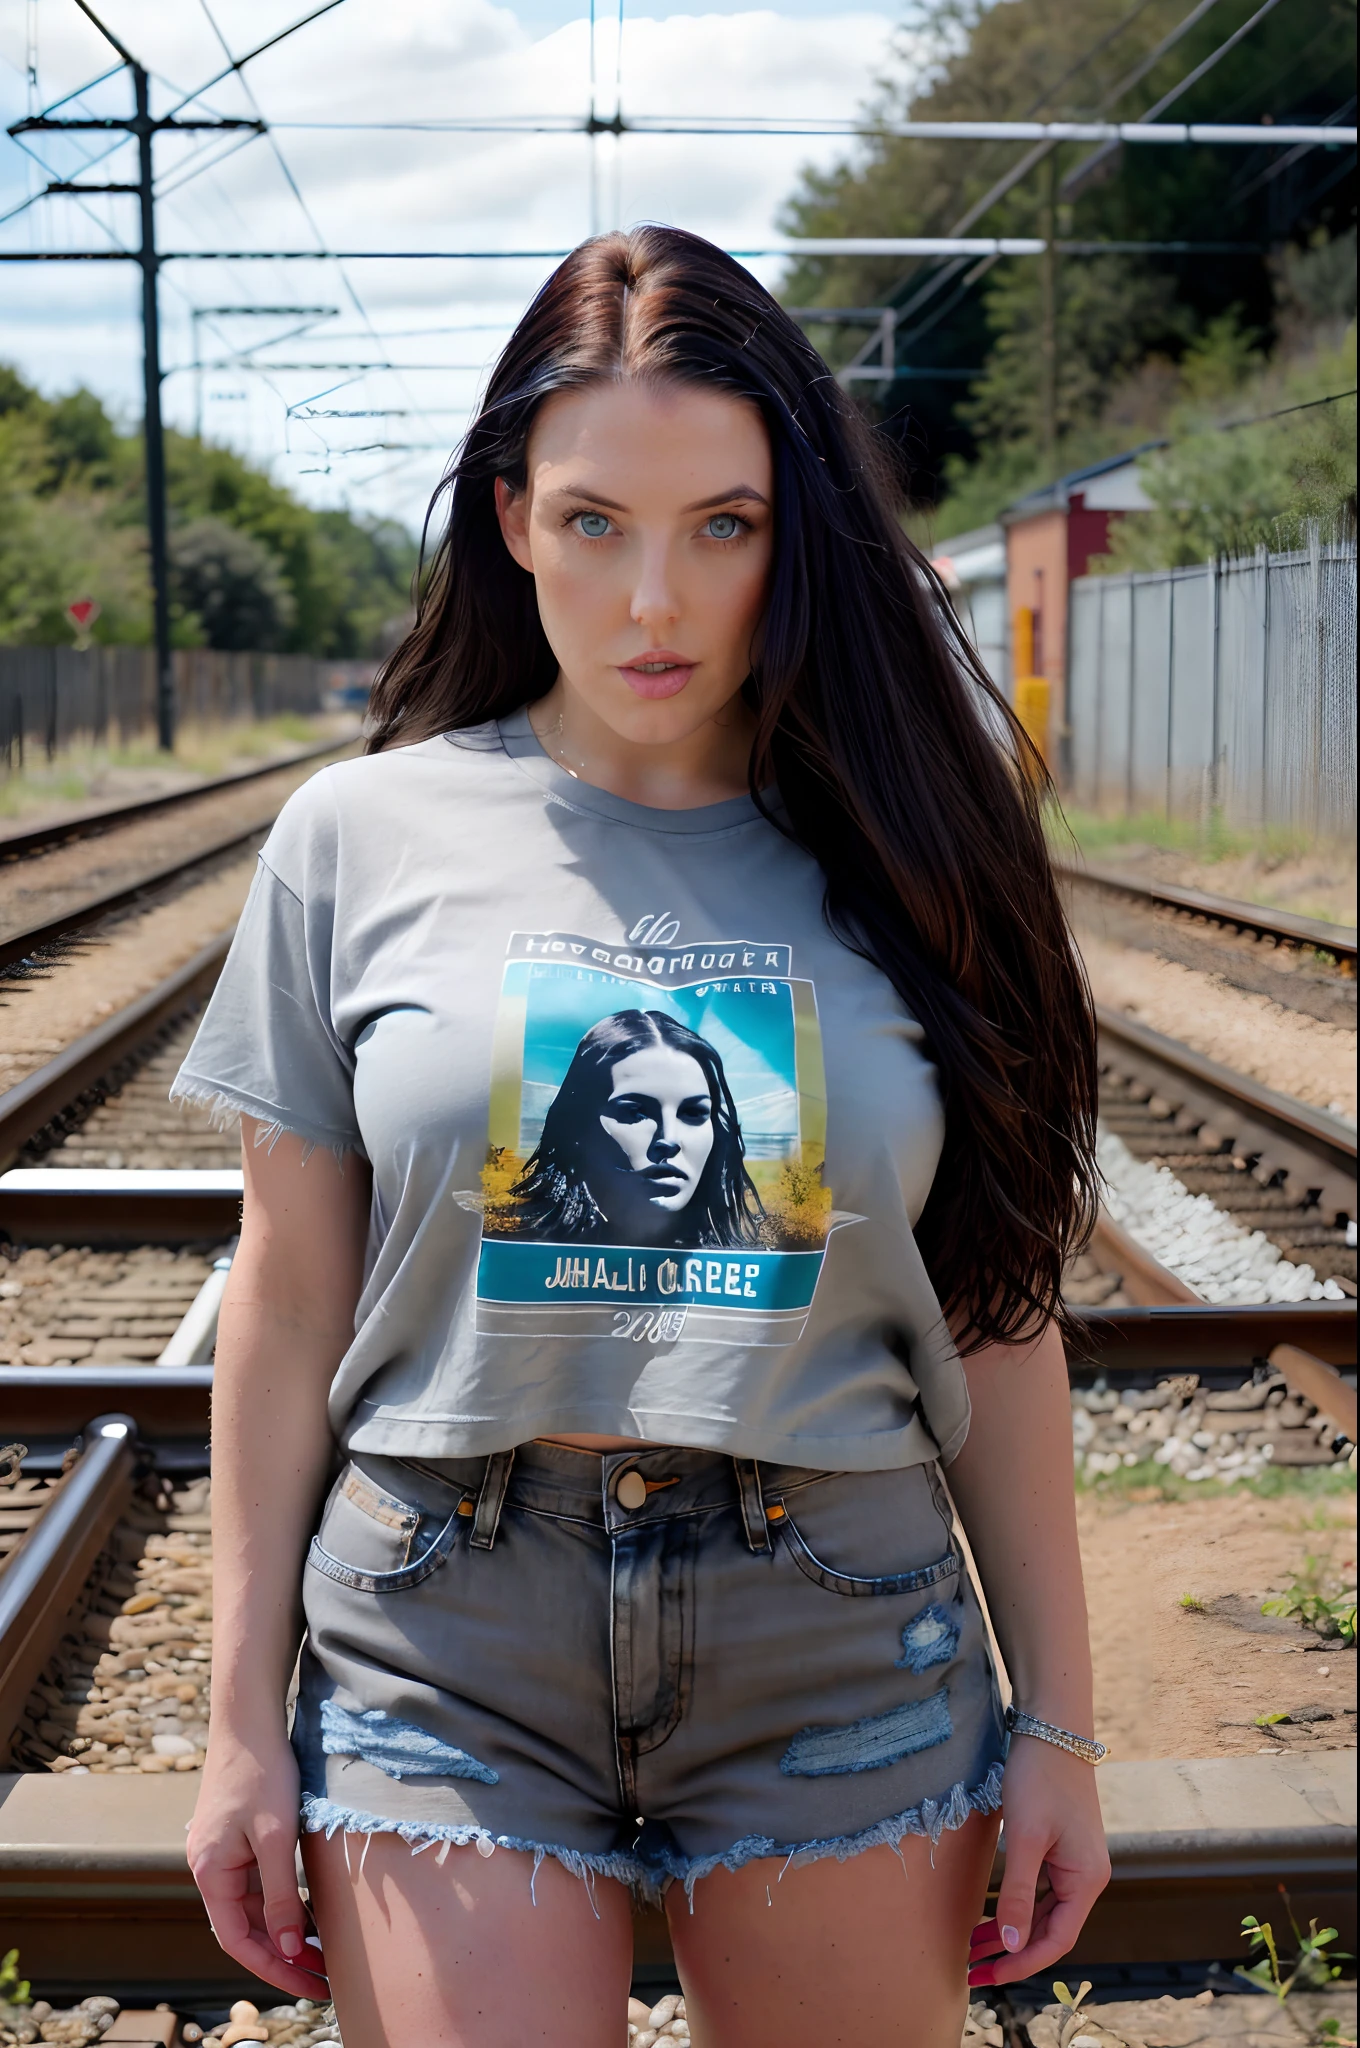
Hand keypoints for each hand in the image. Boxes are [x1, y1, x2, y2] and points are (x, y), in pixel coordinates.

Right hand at [187, 1727, 327, 1997]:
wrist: (250, 1719)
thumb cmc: (262, 1773)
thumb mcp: (276, 1837)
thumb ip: (281, 1896)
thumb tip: (286, 1949)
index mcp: (210, 1873)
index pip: (238, 1940)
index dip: (272, 1969)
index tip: (308, 1986)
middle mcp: (210, 1868)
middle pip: (245, 1928)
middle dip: (282, 1956)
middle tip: (322, 1979)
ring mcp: (223, 1853)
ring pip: (253, 1908)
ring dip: (283, 1932)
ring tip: (321, 1953)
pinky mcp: (238, 1839)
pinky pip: (259, 1884)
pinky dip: (282, 1903)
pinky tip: (309, 1913)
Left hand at [968, 1735, 1109, 1988]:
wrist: (1052, 1727)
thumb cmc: (1040, 1778)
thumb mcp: (1026, 1837)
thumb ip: (1020, 1892)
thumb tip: (1014, 1943)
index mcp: (1087, 1880)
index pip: (1057, 1940)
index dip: (1023, 1962)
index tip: (989, 1977)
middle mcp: (1088, 1876)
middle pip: (1051, 1930)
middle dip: (1012, 1951)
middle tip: (972, 1968)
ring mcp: (1077, 1861)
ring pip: (1045, 1911)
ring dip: (1013, 1930)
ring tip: (975, 1946)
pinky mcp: (1063, 1846)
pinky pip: (1043, 1890)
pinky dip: (1019, 1906)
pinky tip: (993, 1914)